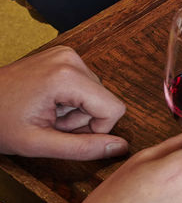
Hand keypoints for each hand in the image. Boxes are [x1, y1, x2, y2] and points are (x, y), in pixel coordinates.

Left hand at [0, 46, 127, 159]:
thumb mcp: (38, 144)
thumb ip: (83, 148)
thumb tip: (121, 147)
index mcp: (66, 76)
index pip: (113, 109)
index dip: (97, 129)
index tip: (66, 133)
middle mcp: (71, 59)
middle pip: (104, 100)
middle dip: (82, 119)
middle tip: (51, 123)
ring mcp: (67, 55)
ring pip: (96, 93)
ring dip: (76, 111)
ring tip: (47, 113)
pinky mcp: (64, 56)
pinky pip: (86, 84)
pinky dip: (70, 99)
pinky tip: (48, 102)